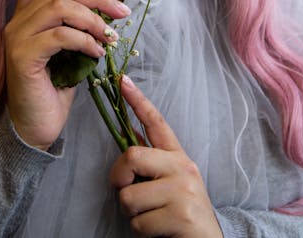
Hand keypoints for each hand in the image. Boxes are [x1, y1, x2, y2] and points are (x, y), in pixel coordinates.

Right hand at [4, 0, 130, 149]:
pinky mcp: (22, 55)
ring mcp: (16, 37)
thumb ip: (76, 27)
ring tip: (110, 36)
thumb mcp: (69, 51)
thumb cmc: (53, 90)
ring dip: (92, 19)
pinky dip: (84, 40)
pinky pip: (59, 35)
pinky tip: (97, 52)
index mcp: (26, 16)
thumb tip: (106, 12)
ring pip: (60, 8)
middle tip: (121, 12)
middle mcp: (17, 21)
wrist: (34, 129)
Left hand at [110, 76, 222, 237]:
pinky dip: (141, 232)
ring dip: (132, 214)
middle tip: (128, 192)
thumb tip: (127, 133)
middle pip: (131, 156)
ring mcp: (184, 190)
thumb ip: (151, 161)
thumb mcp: (171, 183)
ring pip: (129, 196)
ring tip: (152, 217)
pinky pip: (139, 222)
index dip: (137, 100)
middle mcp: (183, 167)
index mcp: (178, 157)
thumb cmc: (182, 214)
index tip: (122, 79)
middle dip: (119, 179)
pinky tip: (159, 231)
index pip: (156, 122)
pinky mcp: (181, 214)